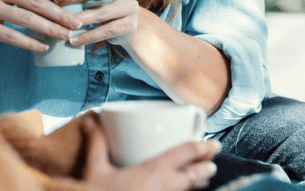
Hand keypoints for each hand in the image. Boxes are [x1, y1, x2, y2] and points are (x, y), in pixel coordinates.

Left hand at [58, 0, 144, 49]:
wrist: (128, 26)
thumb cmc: (103, 5)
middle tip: (55, 1)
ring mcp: (129, 6)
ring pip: (101, 12)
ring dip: (79, 19)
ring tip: (62, 25)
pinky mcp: (129, 24)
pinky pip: (106, 31)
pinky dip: (88, 36)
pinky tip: (73, 40)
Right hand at [81, 114, 218, 190]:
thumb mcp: (96, 169)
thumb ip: (97, 144)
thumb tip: (91, 121)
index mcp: (154, 170)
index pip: (185, 153)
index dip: (202, 146)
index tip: (213, 142)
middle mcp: (166, 187)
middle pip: (194, 174)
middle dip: (206, 165)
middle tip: (213, 157)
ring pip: (189, 190)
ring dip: (199, 181)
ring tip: (205, 175)